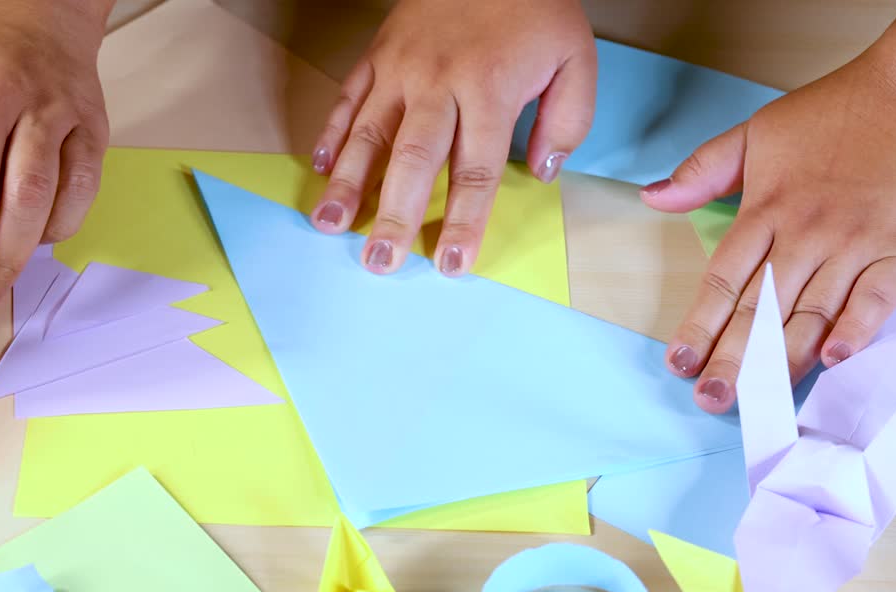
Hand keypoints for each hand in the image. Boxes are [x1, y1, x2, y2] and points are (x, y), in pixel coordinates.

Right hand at [308, 0, 595, 276]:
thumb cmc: (533, 7)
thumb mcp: (575, 57)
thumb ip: (568, 119)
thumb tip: (544, 173)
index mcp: (488, 90)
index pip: (474, 171)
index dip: (462, 221)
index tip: (451, 263)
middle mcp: (437, 84)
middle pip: (412, 161)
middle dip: (393, 215)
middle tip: (377, 262)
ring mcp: (399, 70)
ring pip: (368, 135)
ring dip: (346, 184)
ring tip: (327, 226)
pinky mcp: (376, 55)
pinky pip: (348, 99)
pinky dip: (330, 134)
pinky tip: (319, 170)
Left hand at [642, 28, 895, 413]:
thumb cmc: (833, 114)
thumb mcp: (755, 133)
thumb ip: (702, 170)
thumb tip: (651, 197)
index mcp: (766, 210)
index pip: (722, 280)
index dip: (698, 326)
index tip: (678, 363)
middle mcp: (806, 233)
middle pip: (761, 309)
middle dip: (733, 359)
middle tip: (710, 399)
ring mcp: (854, 244)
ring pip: (811, 313)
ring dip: (782, 361)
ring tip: (756, 400)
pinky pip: (876, 298)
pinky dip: (856, 329)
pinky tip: (832, 360)